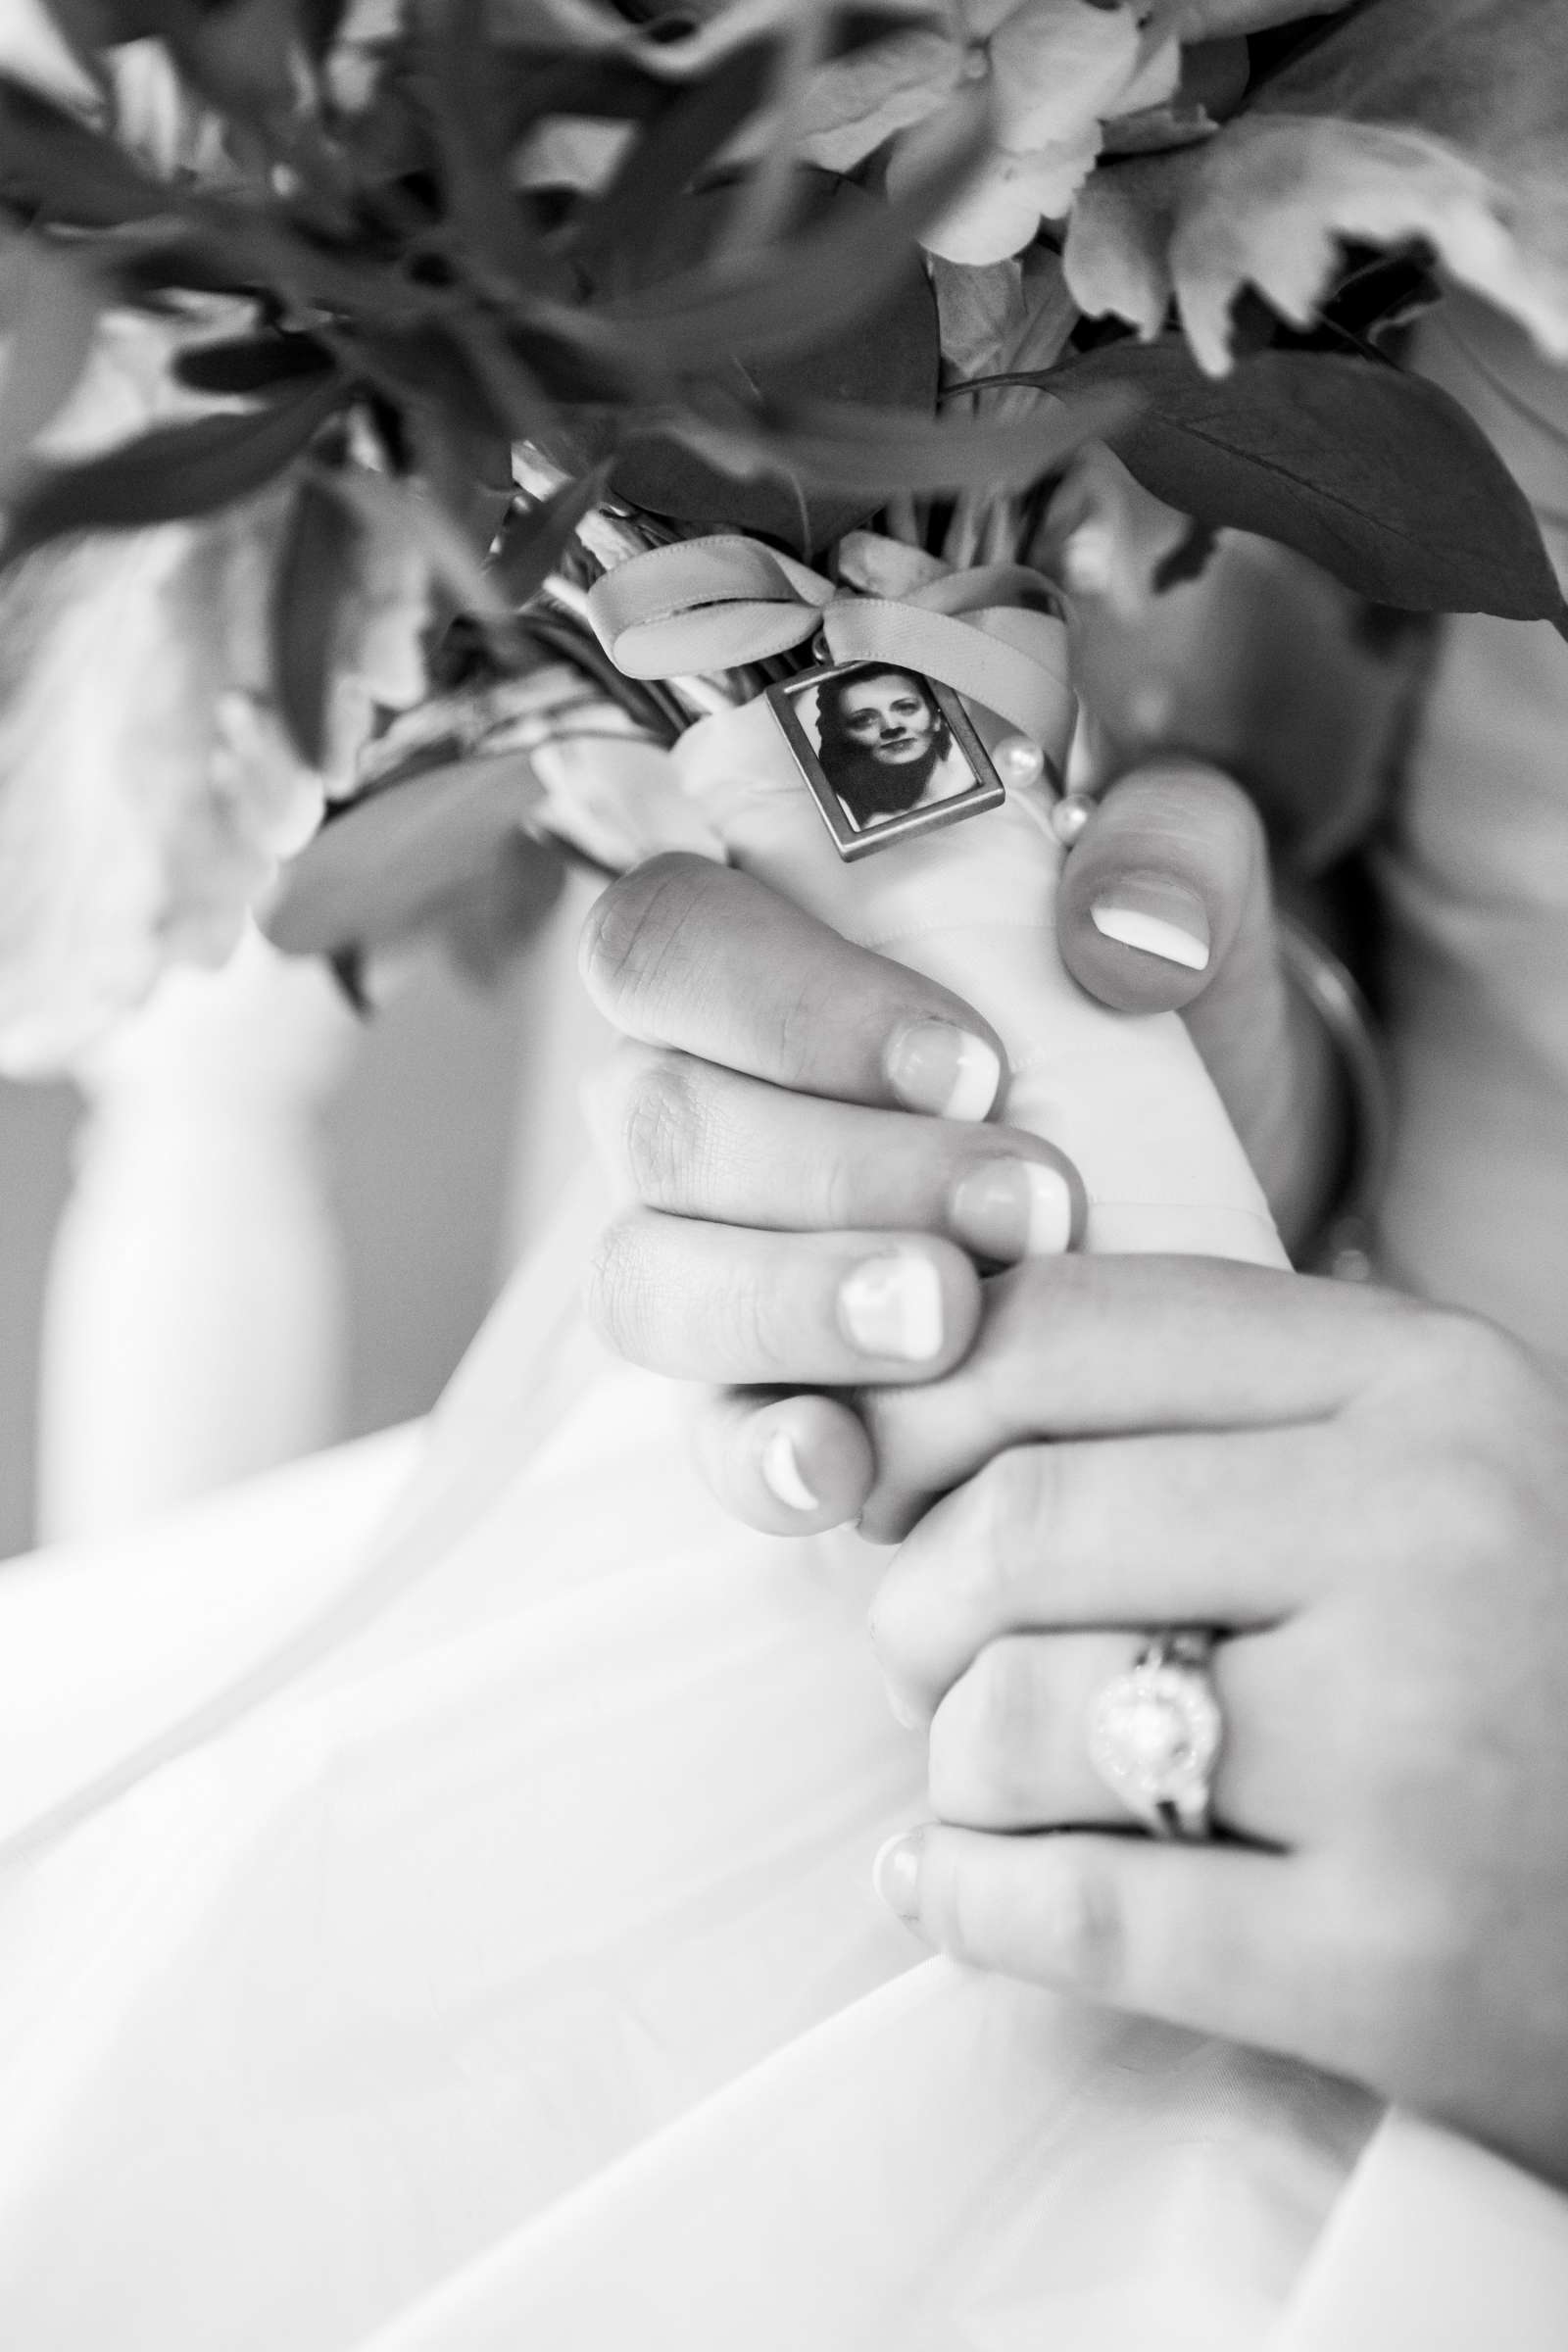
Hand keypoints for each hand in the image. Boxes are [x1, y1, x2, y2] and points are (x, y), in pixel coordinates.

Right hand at [579, 762, 1337, 1532]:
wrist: (1205, 1209)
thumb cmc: (1151, 1031)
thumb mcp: (1192, 911)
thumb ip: (1173, 849)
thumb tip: (1125, 936)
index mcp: (752, 946)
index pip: (666, 937)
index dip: (787, 1002)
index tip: (974, 1064)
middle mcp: (694, 1098)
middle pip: (657, 1119)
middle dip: (838, 1167)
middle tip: (1028, 1203)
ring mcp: (703, 1258)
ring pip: (648, 1279)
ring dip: (794, 1301)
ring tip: (952, 1322)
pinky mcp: (750, 1402)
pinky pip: (707, 1438)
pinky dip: (766, 1456)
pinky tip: (848, 1468)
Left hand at [866, 1256, 1567, 2188]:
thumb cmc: (1523, 1662)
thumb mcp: (1422, 1466)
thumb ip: (1213, 1399)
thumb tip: (910, 1377)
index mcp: (1429, 1384)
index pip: (1066, 1330)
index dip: (914, 1410)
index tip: (881, 1485)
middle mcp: (1436, 1534)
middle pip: (1016, 1525)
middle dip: (913, 1608)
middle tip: (922, 1661)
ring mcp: (1423, 1749)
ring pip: (1018, 1716)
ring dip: (949, 1765)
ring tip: (985, 1783)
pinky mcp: (1399, 1960)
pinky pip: (1073, 1915)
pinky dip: (965, 1902)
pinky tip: (956, 1891)